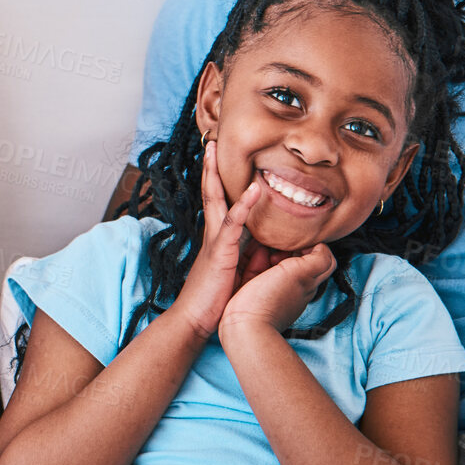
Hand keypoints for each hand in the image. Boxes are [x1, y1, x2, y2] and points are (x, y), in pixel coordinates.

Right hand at [168, 141, 263, 342]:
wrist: (195, 323)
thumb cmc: (216, 303)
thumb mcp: (239, 276)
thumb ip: (252, 258)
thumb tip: (269, 250)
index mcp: (219, 240)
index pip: (219, 202)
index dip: (217, 180)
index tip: (219, 159)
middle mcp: (214, 235)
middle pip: (211, 192)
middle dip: (211, 167)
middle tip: (211, 141)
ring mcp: (215, 242)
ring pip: (215, 199)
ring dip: (216, 174)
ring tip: (216, 150)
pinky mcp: (220, 253)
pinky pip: (233, 224)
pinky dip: (245, 205)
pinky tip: (256, 189)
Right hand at [220, 241, 336, 335]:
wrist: (244, 327)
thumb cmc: (271, 300)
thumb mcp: (302, 274)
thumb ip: (318, 259)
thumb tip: (321, 247)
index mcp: (308, 283)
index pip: (322, 260)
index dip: (313, 245)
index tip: (298, 239)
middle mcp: (294, 288)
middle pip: (299, 261)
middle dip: (291, 248)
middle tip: (281, 241)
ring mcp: (274, 291)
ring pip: (278, 266)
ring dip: (272, 253)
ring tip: (264, 245)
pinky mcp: (254, 293)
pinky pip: (258, 272)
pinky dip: (256, 261)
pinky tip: (251, 257)